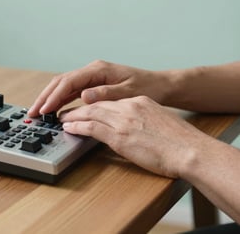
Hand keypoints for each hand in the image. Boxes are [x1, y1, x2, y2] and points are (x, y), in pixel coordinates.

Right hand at [28, 60, 171, 116]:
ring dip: (49, 99)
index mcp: (98, 70)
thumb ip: (106, 94)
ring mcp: (91, 78)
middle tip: (32, 112)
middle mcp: (91, 71)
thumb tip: (83, 96)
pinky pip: (70, 92)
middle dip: (45, 97)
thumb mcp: (129, 92)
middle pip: (60, 82)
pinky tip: (53, 110)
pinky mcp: (92, 85)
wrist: (159, 85)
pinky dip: (59, 101)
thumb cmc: (147, 87)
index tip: (44, 109)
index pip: (69, 82)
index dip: (54, 96)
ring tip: (38, 113)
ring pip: (63, 86)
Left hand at [60, 96, 210, 177]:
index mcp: (140, 102)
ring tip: (62, 119)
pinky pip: (92, 127)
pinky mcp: (119, 136)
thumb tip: (131, 127)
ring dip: (73, 116)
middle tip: (66, 112)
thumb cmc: (180, 141)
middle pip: (96, 104)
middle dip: (78, 109)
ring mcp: (123, 120)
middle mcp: (129, 107)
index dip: (93, 104)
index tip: (85, 108)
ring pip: (91, 113)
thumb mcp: (159, 121)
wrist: (190, 150)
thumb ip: (142, 119)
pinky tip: (69, 128)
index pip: (110, 101)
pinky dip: (78, 127)